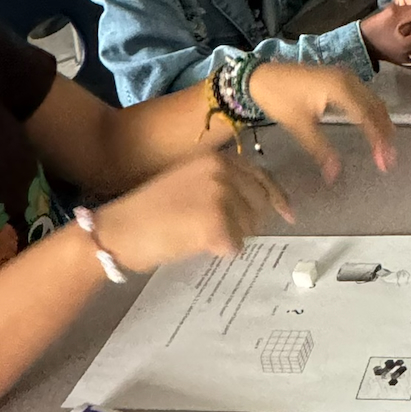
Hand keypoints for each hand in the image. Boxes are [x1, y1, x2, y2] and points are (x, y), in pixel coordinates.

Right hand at [93, 145, 292, 272]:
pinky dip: (219, 252)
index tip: (290, 215)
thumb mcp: (189, 182)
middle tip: (214, 232)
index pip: (262, 178)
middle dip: (247, 224)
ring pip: (250, 230)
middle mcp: (224, 172)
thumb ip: (223, 185)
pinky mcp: (218, 224)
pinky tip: (193, 244)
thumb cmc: (149, 211)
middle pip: (261, 207)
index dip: (278, 199)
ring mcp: (222, 196)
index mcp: (217, 159)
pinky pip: (235, 248)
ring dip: (230, 238)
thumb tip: (261, 204)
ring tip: (195, 234)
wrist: (120, 229)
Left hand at [239, 60, 395, 179]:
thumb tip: (335, 176)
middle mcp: (349, 79)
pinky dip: (372, 114)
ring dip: (381, 124)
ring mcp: (346, 77)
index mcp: (341, 88)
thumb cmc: (278, 98)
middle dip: (385, 134)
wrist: (259, 75)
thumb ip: (321, 150)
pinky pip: (365, 96)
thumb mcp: (299, 126)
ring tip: (384, 149)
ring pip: (373, 101)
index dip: (379, 140)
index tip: (384, 163)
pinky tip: (372, 129)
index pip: (369, 117)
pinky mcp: (340, 78)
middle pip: (377, 108)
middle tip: (388, 160)